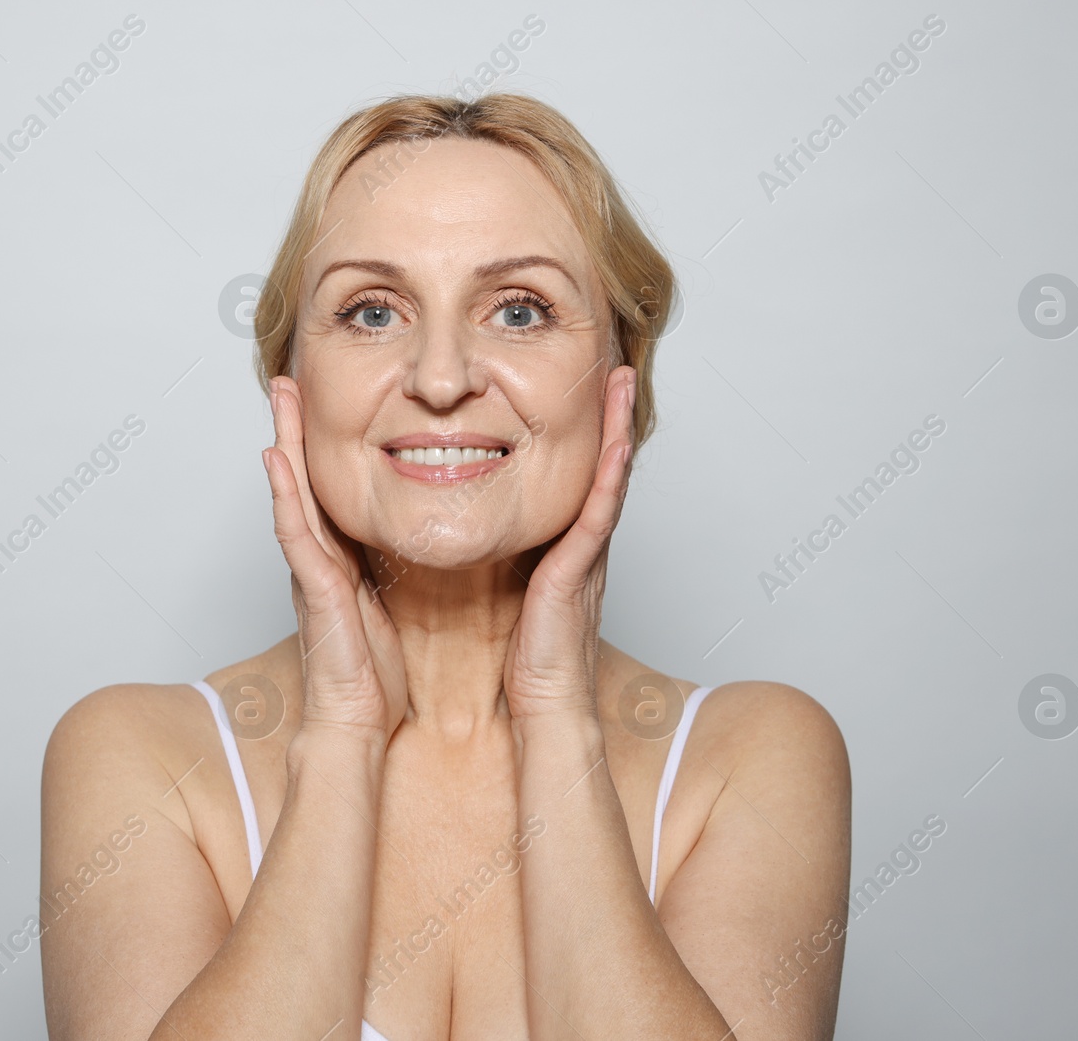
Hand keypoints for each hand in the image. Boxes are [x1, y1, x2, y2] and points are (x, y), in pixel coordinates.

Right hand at [262, 376, 407, 741]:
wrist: (357, 721)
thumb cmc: (375, 672)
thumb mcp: (394, 604)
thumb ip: (397, 569)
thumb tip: (422, 537)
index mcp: (340, 559)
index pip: (330, 490)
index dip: (322, 445)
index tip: (322, 400)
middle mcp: (319, 558)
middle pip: (303, 482)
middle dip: (294, 429)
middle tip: (288, 380)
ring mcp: (310, 570)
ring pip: (292, 496)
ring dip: (284, 445)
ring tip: (280, 400)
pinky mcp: (313, 588)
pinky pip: (295, 533)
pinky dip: (284, 495)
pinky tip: (276, 460)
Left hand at [502, 366, 636, 725]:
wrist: (543, 709)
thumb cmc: (522, 661)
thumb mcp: (500, 591)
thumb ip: (493, 557)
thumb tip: (460, 529)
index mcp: (556, 547)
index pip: (568, 478)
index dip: (576, 436)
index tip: (574, 391)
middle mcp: (578, 544)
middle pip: (594, 468)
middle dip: (602, 418)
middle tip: (608, 368)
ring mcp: (586, 556)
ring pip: (606, 480)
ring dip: (616, 430)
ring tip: (618, 383)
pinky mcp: (583, 572)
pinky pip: (600, 514)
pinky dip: (613, 476)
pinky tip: (617, 441)